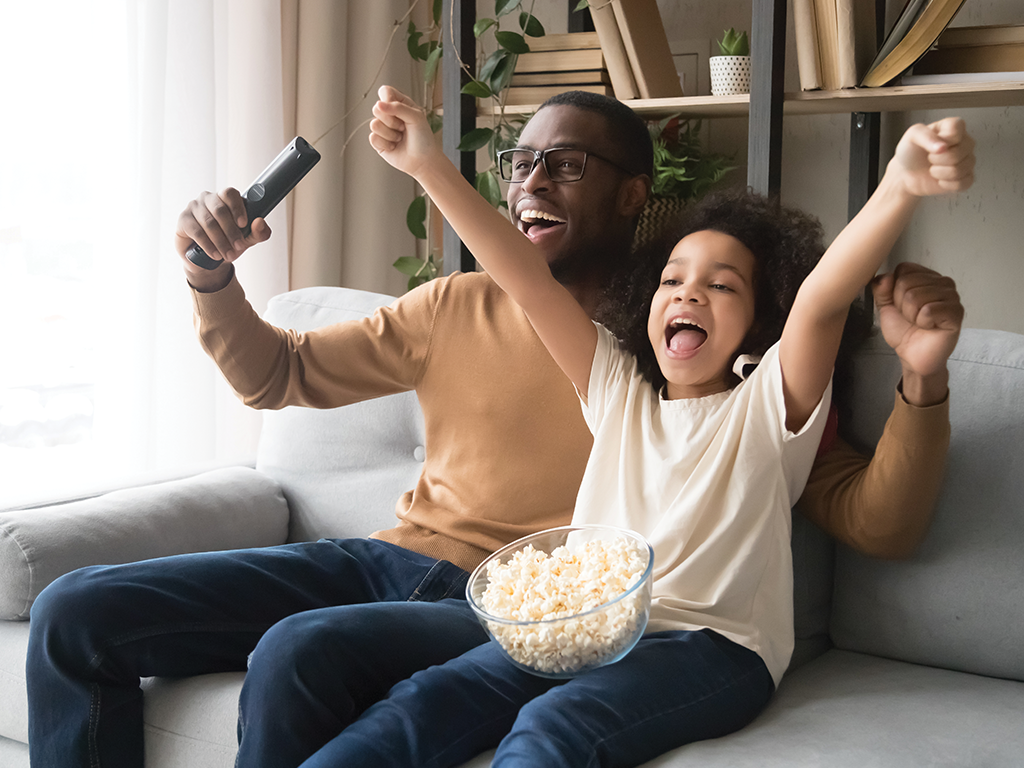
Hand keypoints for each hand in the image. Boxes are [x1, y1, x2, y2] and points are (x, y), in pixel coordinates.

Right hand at [174, 188, 271, 289]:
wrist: (208, 259)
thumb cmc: (228, 242)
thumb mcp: (247, 239)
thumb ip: (258, 232)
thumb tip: (260, 222)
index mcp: (225, 198)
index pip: (230, 194)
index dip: (237, 207)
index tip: (244, 224)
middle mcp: (208, 199)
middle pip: (220, 210)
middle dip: (231, 231)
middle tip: (239, 246)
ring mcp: (194, 207)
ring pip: (209, 222)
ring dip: (221, 241)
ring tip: (229, 255)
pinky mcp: (183, 219)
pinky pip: (196, 231)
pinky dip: (208, 245)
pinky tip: (215, 254)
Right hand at [369, 86, 439, 178]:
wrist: (423, 161)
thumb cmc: (423, 138)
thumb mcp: (416, 117)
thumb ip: (398, 107)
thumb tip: (379, 104)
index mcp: (399, 103)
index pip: (385, 91)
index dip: (387, 99)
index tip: (397, 109)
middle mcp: (389, 114)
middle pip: (377, 109)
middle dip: (391, 121)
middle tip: (404, 128)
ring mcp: (382, 127)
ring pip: (374, 124)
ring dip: (390, 134)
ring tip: (400, 138)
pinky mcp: (378, 141)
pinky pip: (373, 138)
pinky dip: (386, 144)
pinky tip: (394, 146)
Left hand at [871, 262, 962, 405]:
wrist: (912, 355)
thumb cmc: (904, 330)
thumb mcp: (885, 306)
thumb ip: (881, 289)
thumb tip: (884, 277)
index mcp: (926, 277)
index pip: (903, 269)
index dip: (894, 290)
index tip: (900, 305)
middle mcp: (942, 283)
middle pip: (907, 282)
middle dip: (901, 305)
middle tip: (911, 317)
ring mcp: (952, 297)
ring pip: (915, 296)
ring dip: (911, 315)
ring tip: (919, 322)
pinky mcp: (956, 313)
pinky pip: (928, 310)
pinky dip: (922, 322)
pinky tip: (929, 327)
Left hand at [890, 117, 974, 197]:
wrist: (906, 174)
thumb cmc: (911, 151)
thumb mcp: (912, 136)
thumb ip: (925, 135)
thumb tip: (942, 147)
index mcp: (954, 126)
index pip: (957, 130)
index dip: (942, 140)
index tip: (931, 143)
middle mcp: (966, 141)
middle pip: (958, 153)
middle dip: (936, 159)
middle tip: (929, 158)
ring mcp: (968, 160)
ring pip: (960, 169)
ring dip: (938, 172)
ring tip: (932, 168)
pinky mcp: (967, 177)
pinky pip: (964, 183)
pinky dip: (946, 184)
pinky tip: (940, 179)